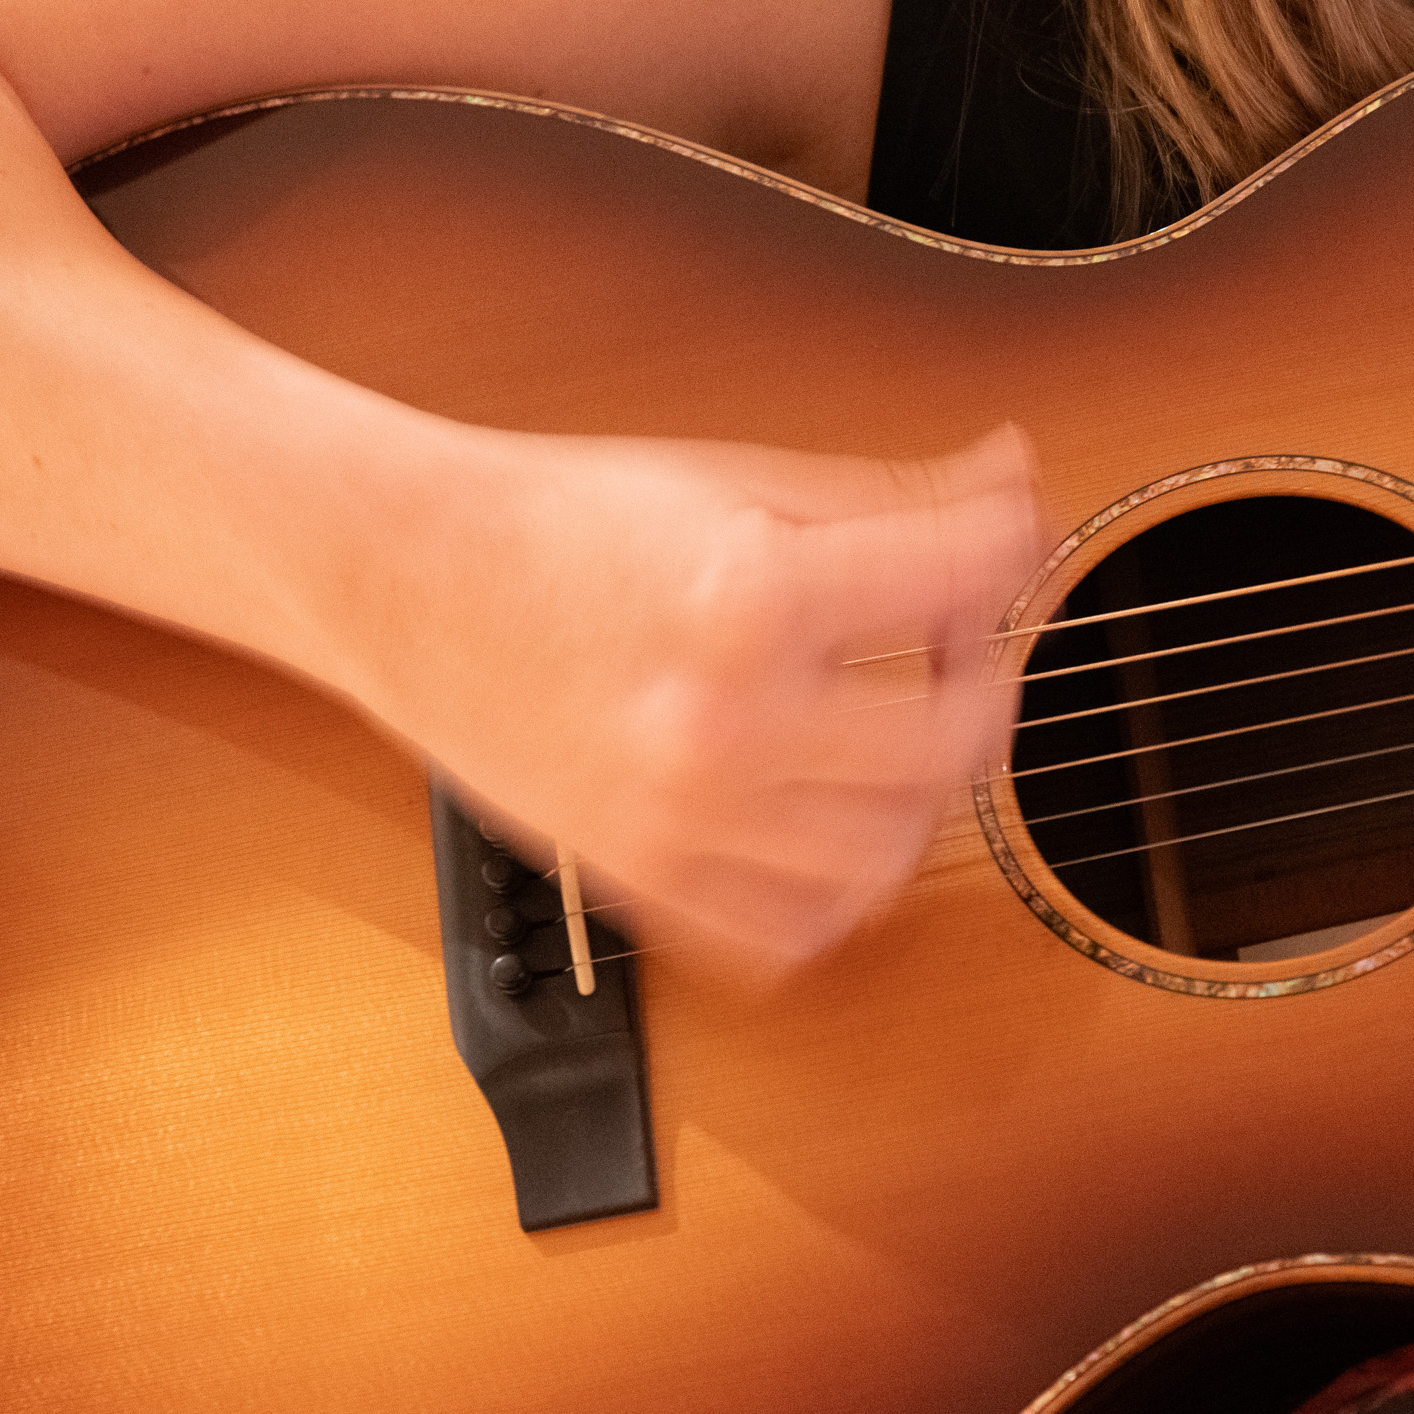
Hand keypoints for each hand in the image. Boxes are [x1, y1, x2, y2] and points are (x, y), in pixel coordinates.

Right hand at [344, 423, 1043, 971]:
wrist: (401, 577)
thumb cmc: (559, 520)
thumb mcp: (740, 478)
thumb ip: (894, 495)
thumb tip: (1012, 479)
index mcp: (749, 599)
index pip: (957, 583)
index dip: (1010, 546)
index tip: (1005, 537)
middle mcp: (722, 723)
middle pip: (948, 743)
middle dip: (986, 685)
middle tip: (963, 647)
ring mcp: (682, 818)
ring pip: (885, 856)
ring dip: (924, 795)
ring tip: (901, 732)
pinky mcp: (644, 878)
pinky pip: (790, 934)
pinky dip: (838, 893)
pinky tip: (834, 824)